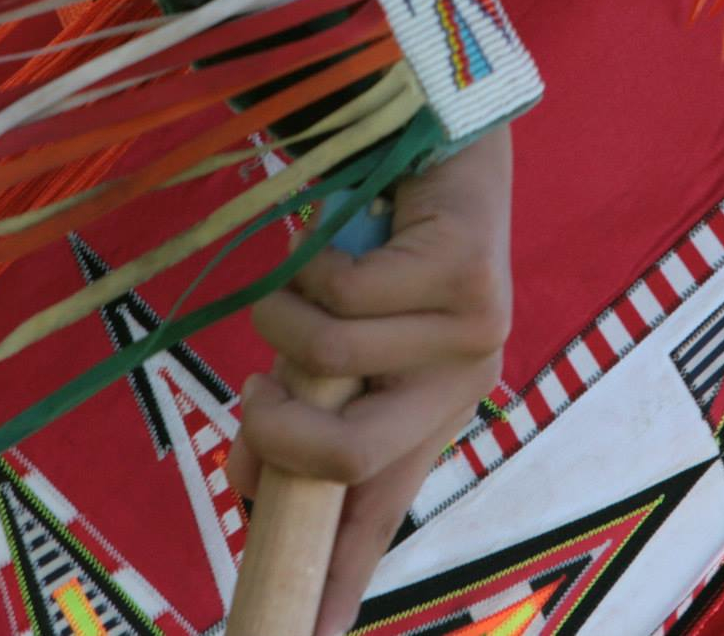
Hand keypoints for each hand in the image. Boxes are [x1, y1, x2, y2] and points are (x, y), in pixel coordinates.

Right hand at [226, 126, 512, 635]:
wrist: (444, 145)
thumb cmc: (379, 250)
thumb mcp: (332, 346)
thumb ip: (297, 415)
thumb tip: (249, 489)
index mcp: (428, 413)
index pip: (379, 514)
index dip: (335, 578)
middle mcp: (462, 383)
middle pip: (348, 456)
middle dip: (272, 431)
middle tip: (249, 397)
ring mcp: (474, 330)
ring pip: (326, 357)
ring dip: (280, 316)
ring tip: (300, 282)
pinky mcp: (469, 272)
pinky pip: (340, 288)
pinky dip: (307, 262)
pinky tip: (332, 240)